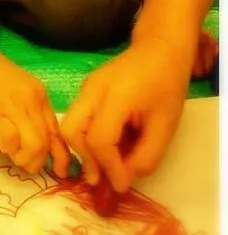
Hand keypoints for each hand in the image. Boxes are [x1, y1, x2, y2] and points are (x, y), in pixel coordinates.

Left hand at [0, 37, 69, 176]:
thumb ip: (2, 135)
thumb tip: (17, 150)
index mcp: (18, 104)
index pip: (34, 142)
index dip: (26, 158)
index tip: (14, 160)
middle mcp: (35, 98)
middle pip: (47, 137)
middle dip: (40, 158)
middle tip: (28, 169)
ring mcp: (40, 92)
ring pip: (54, 127)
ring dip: (53, 149)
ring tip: (57, 169)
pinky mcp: (39, 89)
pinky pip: (50, 117)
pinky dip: (51, 134)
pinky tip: (51, 146)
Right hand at [61, 36, 192, 193]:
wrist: (159, 49)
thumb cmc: (166, 86)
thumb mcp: (165, 127)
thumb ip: (145, 157)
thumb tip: (122, 179)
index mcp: (114, 96)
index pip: (99, 139)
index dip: (108, 166)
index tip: (121, 185)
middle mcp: (92, 90)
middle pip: (71, 130)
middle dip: (84, 158)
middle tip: (101, 178)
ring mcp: (86, 87)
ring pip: (70, 124)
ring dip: (83, 149)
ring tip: (103, 166)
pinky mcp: (86, 88)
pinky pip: (78, 117)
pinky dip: (86, 137)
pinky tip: (105, 146)